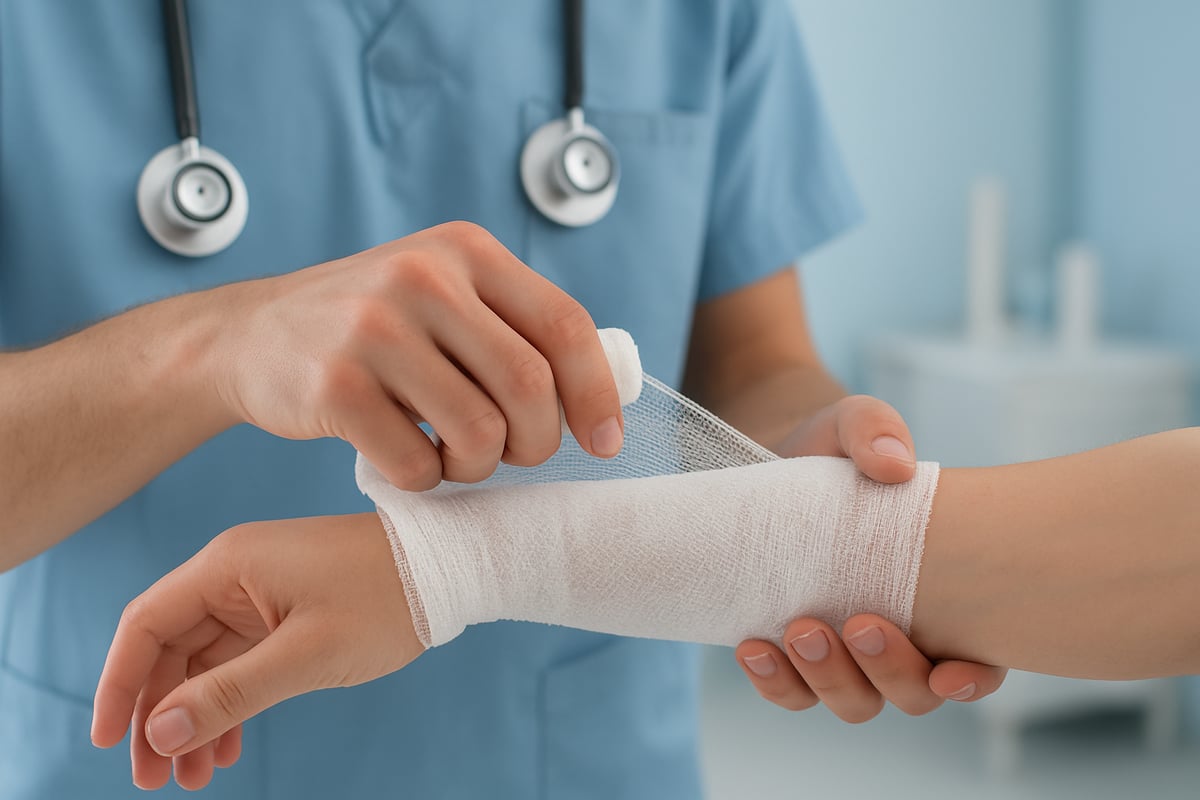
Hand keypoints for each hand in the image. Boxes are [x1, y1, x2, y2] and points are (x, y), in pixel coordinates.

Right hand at [91, 513, 420, 790]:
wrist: (449, 567)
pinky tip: (227, 749)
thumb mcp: (306, 653)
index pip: (146, 624)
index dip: (119, 684)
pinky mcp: (285, 612)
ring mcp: (260, 594)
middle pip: (170, 649)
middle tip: (156, 781)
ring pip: (204, 663)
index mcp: (229, 566)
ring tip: (193, 779)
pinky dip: (230, 704)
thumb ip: (231, 693)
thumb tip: (158, 732)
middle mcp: (235, 575)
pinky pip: (239, 663)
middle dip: (158, 715)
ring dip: (195, 718)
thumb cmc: (385, 596)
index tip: (109, 742)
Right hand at [203, 221, 623, 488]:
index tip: (605, 441)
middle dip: (538, 442)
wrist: (249, 336)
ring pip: (479, 433)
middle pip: (530, 387)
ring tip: (452, 453)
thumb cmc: (371, 329)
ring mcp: (373, 329)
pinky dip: (423, 481)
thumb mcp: (444, 294)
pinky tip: (404, 457)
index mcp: (466, 251)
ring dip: (478, 466)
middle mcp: (423, 277)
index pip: (565, 325)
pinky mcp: (333, 386)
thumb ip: (514, 327)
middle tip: (515, 453)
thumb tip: (606, 394)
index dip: (596, 393)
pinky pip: (417, 466)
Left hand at [735, 394, 1007, 720]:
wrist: (769, 456)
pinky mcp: (792, 654)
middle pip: (913, 693)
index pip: (978, 661)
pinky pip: (791, 692)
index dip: (973, 679)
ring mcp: (846, 652)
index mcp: (945, 595)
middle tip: (856, 623)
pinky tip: (752, 646)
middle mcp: (902, 635)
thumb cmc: (834, 446)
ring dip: (829, 678)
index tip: (948, 670)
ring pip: (854, 701)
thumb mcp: (855, 424)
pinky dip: (775, 681)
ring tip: (797, 628)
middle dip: (889, 671)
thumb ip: (877, 430)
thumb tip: (894, 465)